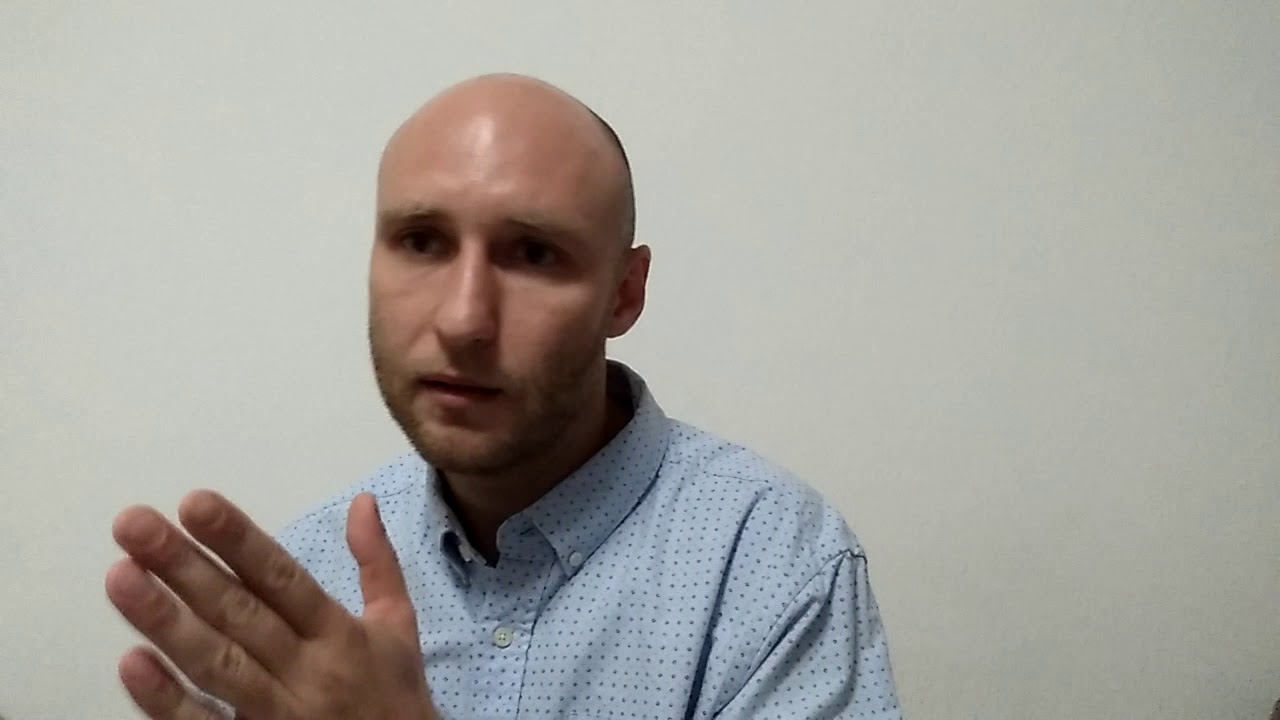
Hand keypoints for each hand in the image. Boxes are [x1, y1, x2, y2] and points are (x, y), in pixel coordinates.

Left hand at [105, 490, 436, 719]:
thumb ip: (377, 563)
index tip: (195, 502)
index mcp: (339, 634)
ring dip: (166, 620)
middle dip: (184, 567)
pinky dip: (168, 700)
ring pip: (216, 665)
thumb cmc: (394, 696)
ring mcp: (278, 714)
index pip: (283, 579)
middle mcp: (307, 671)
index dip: (239, 540)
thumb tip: (362, 501)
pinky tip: (131, 663)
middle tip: (133, 525)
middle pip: (239, 613)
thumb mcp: (398, 628)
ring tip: (121, 576)